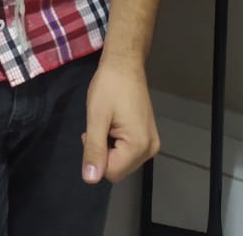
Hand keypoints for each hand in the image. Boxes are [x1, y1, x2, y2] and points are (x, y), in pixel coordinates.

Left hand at [81, 57, 159, 184]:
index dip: (96, 154)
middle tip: (100, 124)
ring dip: (109, 146)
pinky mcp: (148, 137)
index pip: (111, 172)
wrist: (124, 64)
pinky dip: (116, 142)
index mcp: (139, 146)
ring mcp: (151, 143)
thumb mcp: (96, 117)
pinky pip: (127, 152)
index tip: (93, 130)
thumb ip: (94, 148)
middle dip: (103, 151)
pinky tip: (114, 123)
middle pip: (118, 168)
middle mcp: (150, 149)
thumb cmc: (109, 86)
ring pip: (121, 161)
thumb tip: (90, 179)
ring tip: (108, 122)